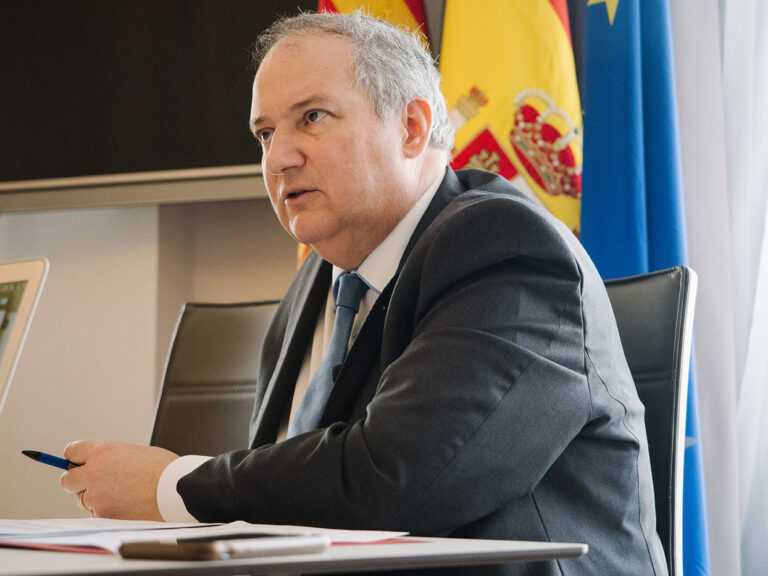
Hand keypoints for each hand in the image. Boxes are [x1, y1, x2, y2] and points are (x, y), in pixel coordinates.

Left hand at [60, 440, 177, 520]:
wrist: (177, 490)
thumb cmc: (163, 469)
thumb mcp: (133, 453)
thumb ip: (110, 459)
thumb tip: (95, 466)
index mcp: (102, 451)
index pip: (71, 452)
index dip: (76, 459)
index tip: (79, 464)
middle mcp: (94, 472)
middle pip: (68, 479)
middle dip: (78, 481)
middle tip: (94, 483)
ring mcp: (97, 496)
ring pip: (83, 499)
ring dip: (95, 498)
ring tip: (122, 494)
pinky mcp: (103, 514)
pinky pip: (96, 514)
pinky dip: (107, 511)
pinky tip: (127, 505)